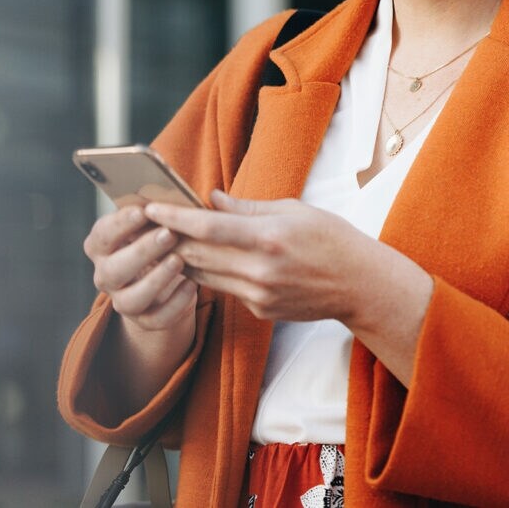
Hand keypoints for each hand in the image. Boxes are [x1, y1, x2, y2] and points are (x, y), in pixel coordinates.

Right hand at [84, 205, 197, 331]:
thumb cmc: (159, 236)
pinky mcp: (145, 320)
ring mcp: (123, 301)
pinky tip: (192, 285)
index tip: (142, 210)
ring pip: (130, 300)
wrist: (164, 277)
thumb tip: (175, 195)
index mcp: (102, 245)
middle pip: (113, 270)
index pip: (102, 235)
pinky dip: (175, 304)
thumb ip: (159, 209)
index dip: (120, 224)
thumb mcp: (156, 221)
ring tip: (179, 260)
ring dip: (156, 279)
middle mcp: (106, 275)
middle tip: (168, 234)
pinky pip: (156, 319)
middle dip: (141, 251)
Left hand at [145, 190, 433, 386]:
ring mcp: (258, 295)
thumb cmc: (331, 238)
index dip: (175, 217)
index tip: (151, 207)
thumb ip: (247, 207)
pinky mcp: (259, 310)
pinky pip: (225, 288)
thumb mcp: (293, 210)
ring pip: (205, 274)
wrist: (359, 285)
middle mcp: (259, 270)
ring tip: (166, 239)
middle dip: (171, 237)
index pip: (208, 227)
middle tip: (149, 221)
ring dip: (184, 257)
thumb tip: (213, 199)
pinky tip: (205, 259)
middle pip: (198, 254)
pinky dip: (212, 272)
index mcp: (268, 238)